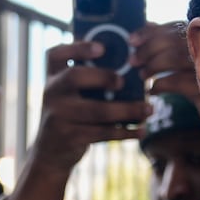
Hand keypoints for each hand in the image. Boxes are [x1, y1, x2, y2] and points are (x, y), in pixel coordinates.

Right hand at [1, 41, 146, 199]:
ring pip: (96, 110)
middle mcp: (51, 92)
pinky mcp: (69, 137)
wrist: (50, 152)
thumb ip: (89, 79)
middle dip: (103, 76)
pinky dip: (125, 132)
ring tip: (149, 109)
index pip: (56, 54)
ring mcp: (58, 115)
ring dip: (127, 109)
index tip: (102, 48)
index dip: (78, 47)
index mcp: (53, 76)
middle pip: (75, 76)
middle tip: (125, 81)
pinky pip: (102, 133)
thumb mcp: (71, 94)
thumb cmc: (71, 114)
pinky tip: (142, 130)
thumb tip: (130, 65)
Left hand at [131, 21, 199, 123]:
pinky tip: (152, 90)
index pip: (176, 27)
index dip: (151, 32)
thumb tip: (148, 25)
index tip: (131, 40)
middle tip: (133, 61)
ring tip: (143, 75)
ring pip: (175, 58)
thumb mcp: (188, 58)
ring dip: (153, 66)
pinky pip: (179, 83)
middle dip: (148, 49)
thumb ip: (170, 39)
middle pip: (174, 40)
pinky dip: (160, 85)